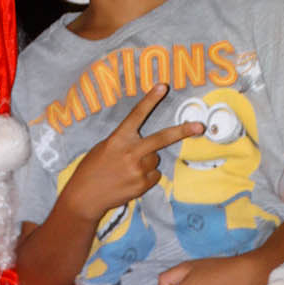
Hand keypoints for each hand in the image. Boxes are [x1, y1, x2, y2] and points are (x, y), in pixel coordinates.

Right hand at [62, 84, 203, 222]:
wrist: (84, 197)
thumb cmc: (92, 169)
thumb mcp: (104, 148)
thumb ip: (124, 142)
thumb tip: (145, 145)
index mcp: (118, 139)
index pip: (136, 115)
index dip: (150, 100)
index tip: (162, 86)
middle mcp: (130, 152)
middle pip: (161, 138)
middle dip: (182, 131)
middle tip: (199, 127)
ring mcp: (137, 170)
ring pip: (155, 159)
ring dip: (147, 162)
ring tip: (127, 170)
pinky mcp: (142, 185)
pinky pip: (154, 176)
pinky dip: (146, 177)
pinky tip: (130, 180)